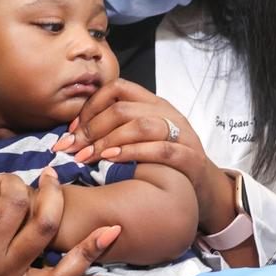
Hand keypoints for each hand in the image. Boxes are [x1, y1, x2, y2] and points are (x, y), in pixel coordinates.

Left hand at [52, 79, 231, 232]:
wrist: (203, 187)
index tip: (72, 130)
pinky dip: (133, 153)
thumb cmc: (164, 163)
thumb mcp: (142, 138)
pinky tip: (112, 161)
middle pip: (123, 108)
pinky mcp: (190, 157)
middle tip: (72, 148)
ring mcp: (181, 134)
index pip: (117, 88)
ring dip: (108, 141)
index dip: (90, 106)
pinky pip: (161, 149)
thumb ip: (116, 130)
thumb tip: (73, 135)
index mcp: (153, 104)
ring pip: (140, 125)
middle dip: (91, 128)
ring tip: (87, 157)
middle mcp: (167, 114)